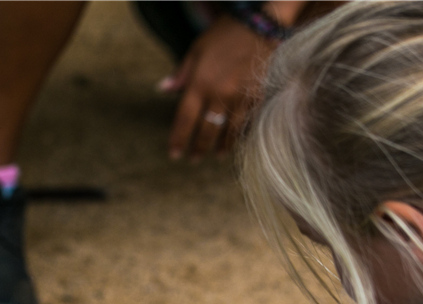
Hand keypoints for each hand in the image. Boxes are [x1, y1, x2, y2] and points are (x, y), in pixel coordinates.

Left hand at [162, 15, 275, 159]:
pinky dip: (241, 135)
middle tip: (194, 159)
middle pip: (206, 131)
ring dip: (221, 147)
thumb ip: (181, 74)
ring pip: (229, 132)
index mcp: (200, 84)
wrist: (259, 26)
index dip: (178, 139)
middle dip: (199, 148)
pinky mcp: (257, 98)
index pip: (184, 119)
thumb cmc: (223, 35)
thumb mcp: (196, 50)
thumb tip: (163, 89)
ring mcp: (240, 99)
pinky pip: (247, 123)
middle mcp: (219, 95)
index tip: (174, 154)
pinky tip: (237, 142)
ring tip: (216, 156)